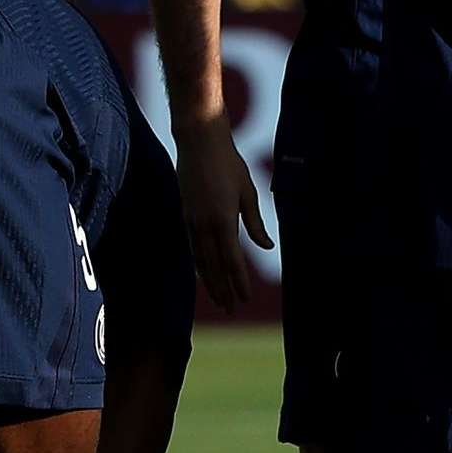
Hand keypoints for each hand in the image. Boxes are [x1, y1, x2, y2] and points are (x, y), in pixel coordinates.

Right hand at [175, 115, 270, 308]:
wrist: (198, 143)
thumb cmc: (228, 164)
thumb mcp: (247, 192)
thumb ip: (255, 222)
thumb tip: (266, 247)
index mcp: (223, 219)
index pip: (232, 260)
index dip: (238, 282)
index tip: (245, 298)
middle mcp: (204, 225)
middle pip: (214, 266)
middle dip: (223, 289)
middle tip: (231, 309)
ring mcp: (191, 221)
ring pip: (201, 260)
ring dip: (210, 281)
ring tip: (219, 299)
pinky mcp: (185, 216)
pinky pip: (193, 248)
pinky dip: (200, 265)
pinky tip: (205, 274)